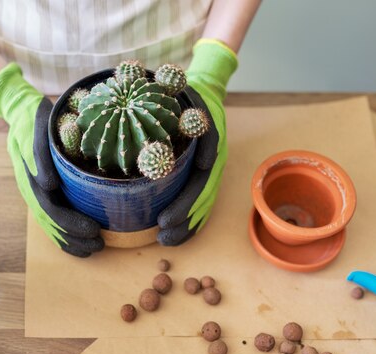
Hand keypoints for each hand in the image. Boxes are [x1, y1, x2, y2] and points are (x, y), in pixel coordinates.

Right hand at [0, 64, 103, 256]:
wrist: (22, 112)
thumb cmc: (34, 119)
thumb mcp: (36, 128)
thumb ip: (38, 155)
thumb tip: (48, 185)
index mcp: (31, 178)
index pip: (51, 208)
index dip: (71, 223)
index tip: (93, 230)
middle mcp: (33, 190)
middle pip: (53, 222)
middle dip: (76, 236)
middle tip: (100, 245)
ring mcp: (37, 192)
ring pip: (52, 225)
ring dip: (72, 240)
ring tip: (95, 249)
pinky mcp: (45, 191)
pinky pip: (53, 219)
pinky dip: (66, 235)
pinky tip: (81, 246)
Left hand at [157, 40, 237, 244]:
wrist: (206, 90)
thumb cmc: (186, 94)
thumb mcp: (184, 99)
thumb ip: (186, 119)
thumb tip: (185, 150)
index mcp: (208, 144)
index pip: (198, 182)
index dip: (183, 204)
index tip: (163, 220)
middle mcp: (213, 159)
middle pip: (201, 196)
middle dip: (183, 220)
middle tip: (162, 237)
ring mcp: (212, 167)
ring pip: (203, 201)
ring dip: (187, 224)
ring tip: (167, 240)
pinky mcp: (207, 172)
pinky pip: (203, 199)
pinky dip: (193, 218)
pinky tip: (179, 233)